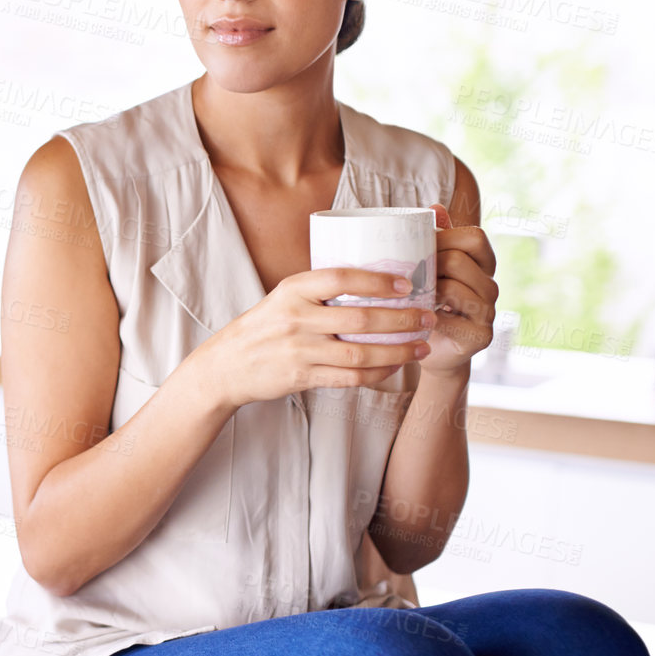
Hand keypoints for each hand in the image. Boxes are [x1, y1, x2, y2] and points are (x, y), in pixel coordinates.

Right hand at [191, 268, 437, 409]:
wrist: (226, 366)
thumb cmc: (263, 327)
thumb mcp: (283, 298)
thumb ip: (318, 291)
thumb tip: (372, 279)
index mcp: (292, 290)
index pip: (340, 278)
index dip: (377, 279)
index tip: (406, 282)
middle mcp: (296, 318)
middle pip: (359, 318)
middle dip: (401, 319)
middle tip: (428, 317)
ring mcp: (299, 350)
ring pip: (360, 352)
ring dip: (398, 351)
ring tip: (422, 346)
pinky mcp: (302, 377)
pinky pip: (349, 377)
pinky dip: (377, 372)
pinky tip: (395, 366)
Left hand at [419, 202, 497, 376]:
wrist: (431, 349)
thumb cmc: (428, 303)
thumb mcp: (431, 269)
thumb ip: (436, 239)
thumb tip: (435, 208)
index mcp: (482, 265)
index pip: (475, 237)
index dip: (446, 237)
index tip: (421, 247)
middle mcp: (491, 287)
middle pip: (459, 261)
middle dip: (428, 265)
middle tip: (406, 276)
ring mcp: (488, 312)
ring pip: (454, 288)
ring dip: (425, 291)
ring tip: (409, 296)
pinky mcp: (480, 336)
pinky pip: (449, 320)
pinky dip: (427, 318)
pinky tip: (415, 318)